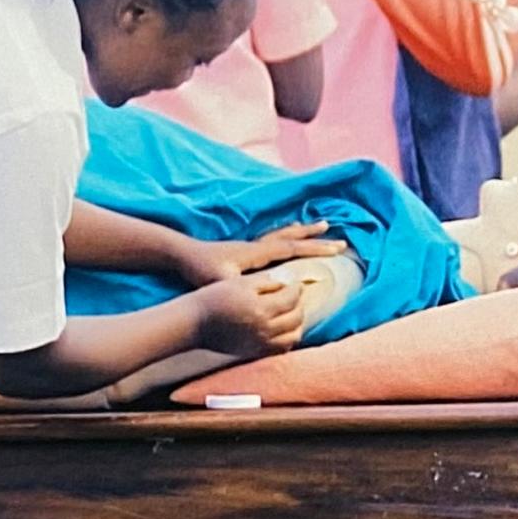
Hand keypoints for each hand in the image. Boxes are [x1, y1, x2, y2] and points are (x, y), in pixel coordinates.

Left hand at [172, 222, 343, 287]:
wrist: (180, 255)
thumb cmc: (199, 270)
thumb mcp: (222, 281)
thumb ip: (244, 285)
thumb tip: (266, 290)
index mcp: (256, 252)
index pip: (292, 249)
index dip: (315, 249)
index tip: (336, 248)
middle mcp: (256, 246)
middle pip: (291, 238)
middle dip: (314, 238)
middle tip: (336, 234)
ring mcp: (249, 247)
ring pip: (282, 236)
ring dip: (300, 233)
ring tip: (316, 228)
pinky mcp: (242, 251)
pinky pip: (271, 241)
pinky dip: (285, 238)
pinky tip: (286, 241)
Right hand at [193, 274, 305, 357]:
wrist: (195, 323)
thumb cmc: (215, 298)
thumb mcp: (240, 282)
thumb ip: (267, 282)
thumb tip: (288, 283)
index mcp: (261, 309)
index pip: (291, 298)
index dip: (297, 289)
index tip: (296, 283)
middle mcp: (264, 329)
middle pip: (296, 317)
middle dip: (299, 304)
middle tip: (295, 295)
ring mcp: (261, 344)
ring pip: (294, 336)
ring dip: (297, 323)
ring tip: (291, 312)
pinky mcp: (256, 352)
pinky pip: (282, 348)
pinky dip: (288, 338)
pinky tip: (283, 328)